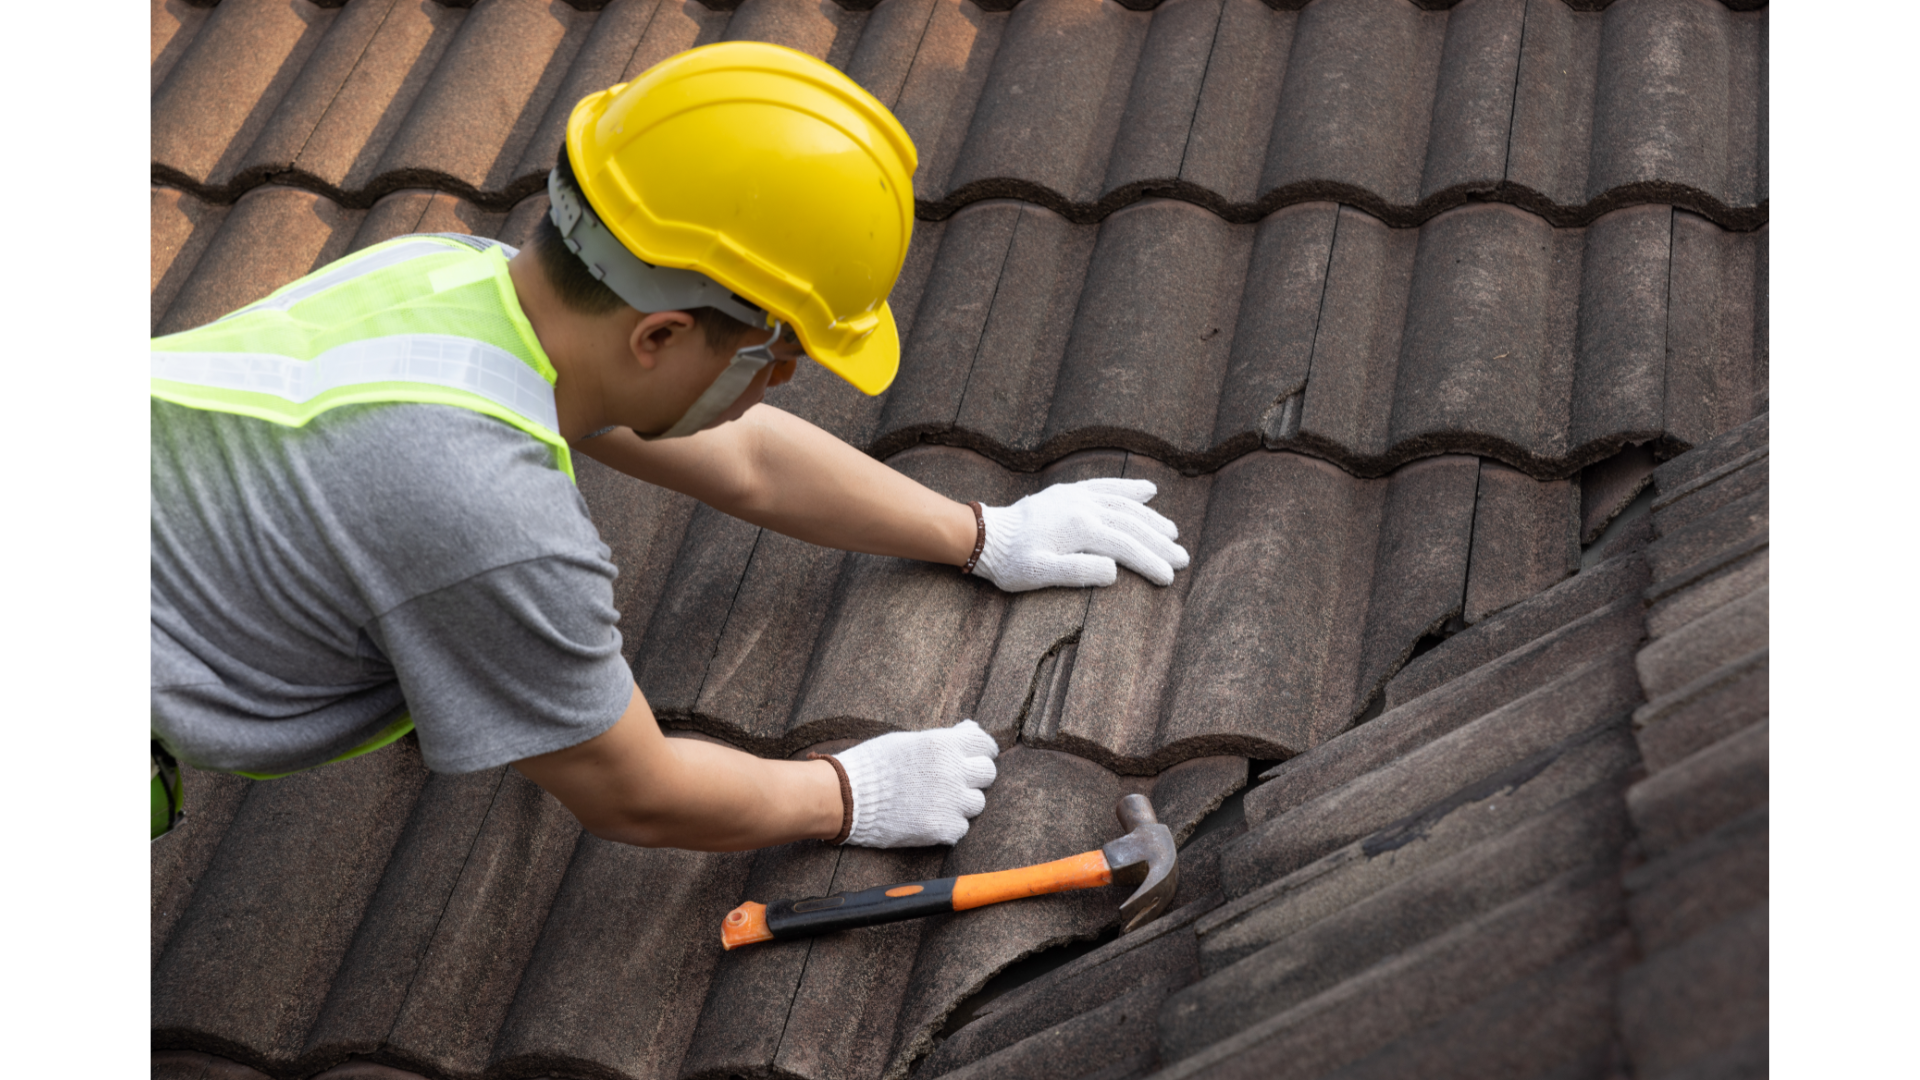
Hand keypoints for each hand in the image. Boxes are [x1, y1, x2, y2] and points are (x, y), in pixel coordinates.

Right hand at [833, 719, 999, 846]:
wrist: (847, 796)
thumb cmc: (874, 764)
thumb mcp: (909, 740)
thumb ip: (943, 738)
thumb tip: (971, 728)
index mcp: (944, 745)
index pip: (985, 745)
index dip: (982, 751)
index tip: (975, 757)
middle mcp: (953, 772)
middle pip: (987, 774)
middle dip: (974, 776)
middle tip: (957, 780)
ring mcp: (949, 802)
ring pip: (977, 803)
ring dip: (962, 802)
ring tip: (939, 801)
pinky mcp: (941, 828)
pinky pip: (961, 827)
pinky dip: (949, 825)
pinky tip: (930, 817)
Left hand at [973, 478, 1189, 591]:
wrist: (985, 536)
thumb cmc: (1011, 561)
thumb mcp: (1040, 574)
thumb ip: (1077, 572)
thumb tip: (1114, 570)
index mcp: (1079, 528)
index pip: (1125, 546)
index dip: (1150, 562)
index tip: (1169, 578)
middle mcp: (1083, 506)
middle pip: (1131, 524)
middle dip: (1159, 542)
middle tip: (1183, 559)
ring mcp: (1077, 496)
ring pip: (1124, 505)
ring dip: (1151, 518)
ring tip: (1173, 533)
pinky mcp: (1070, 493)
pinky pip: (1106, 486)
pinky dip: (1129, 488)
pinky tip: (1149, 491)